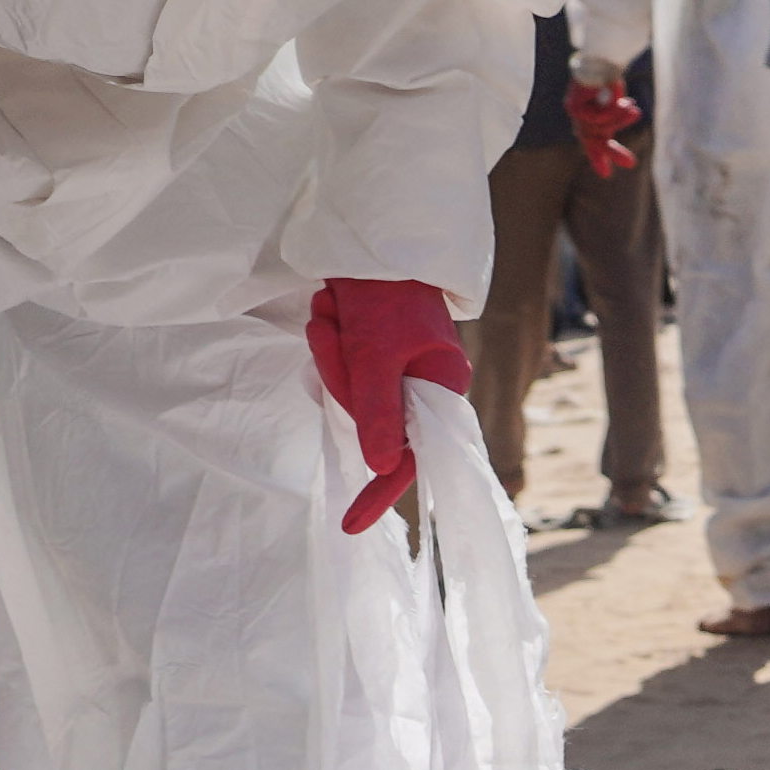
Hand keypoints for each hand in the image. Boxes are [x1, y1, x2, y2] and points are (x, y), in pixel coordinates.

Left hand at [306, 276, 469, 533]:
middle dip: (340, 378)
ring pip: (345, 395)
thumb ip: (377, 412)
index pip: (409, 458)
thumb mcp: (376, 355)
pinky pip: (338, 373)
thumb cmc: (387, 297)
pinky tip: (333, 313)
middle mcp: (422, 388)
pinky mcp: (370, 359)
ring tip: (333, 313)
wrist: (374, 244)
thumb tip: (379, 467)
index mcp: (441, 391)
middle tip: (333, 331)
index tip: (348, 524)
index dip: (378, 493)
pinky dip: (328, 343)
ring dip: (330, 352)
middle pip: (366, 421)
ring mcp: (395, 374)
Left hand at [563, 70, 641, 179]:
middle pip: (593, 141)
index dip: (601, 156)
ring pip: (600, 129)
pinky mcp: (574, 108)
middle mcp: (578, 115)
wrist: (599, 56)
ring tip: (637, 110)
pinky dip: (612, 112)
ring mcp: (574, 112)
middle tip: (630, 164)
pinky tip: (621, 101)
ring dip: (620, 120)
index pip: (594, 138)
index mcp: (587, 113)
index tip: (607, 174)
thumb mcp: (616, 99)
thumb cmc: (609, 72)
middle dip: (610, 153)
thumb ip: (616, 114)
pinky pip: (598, 120)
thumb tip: (631, 115)